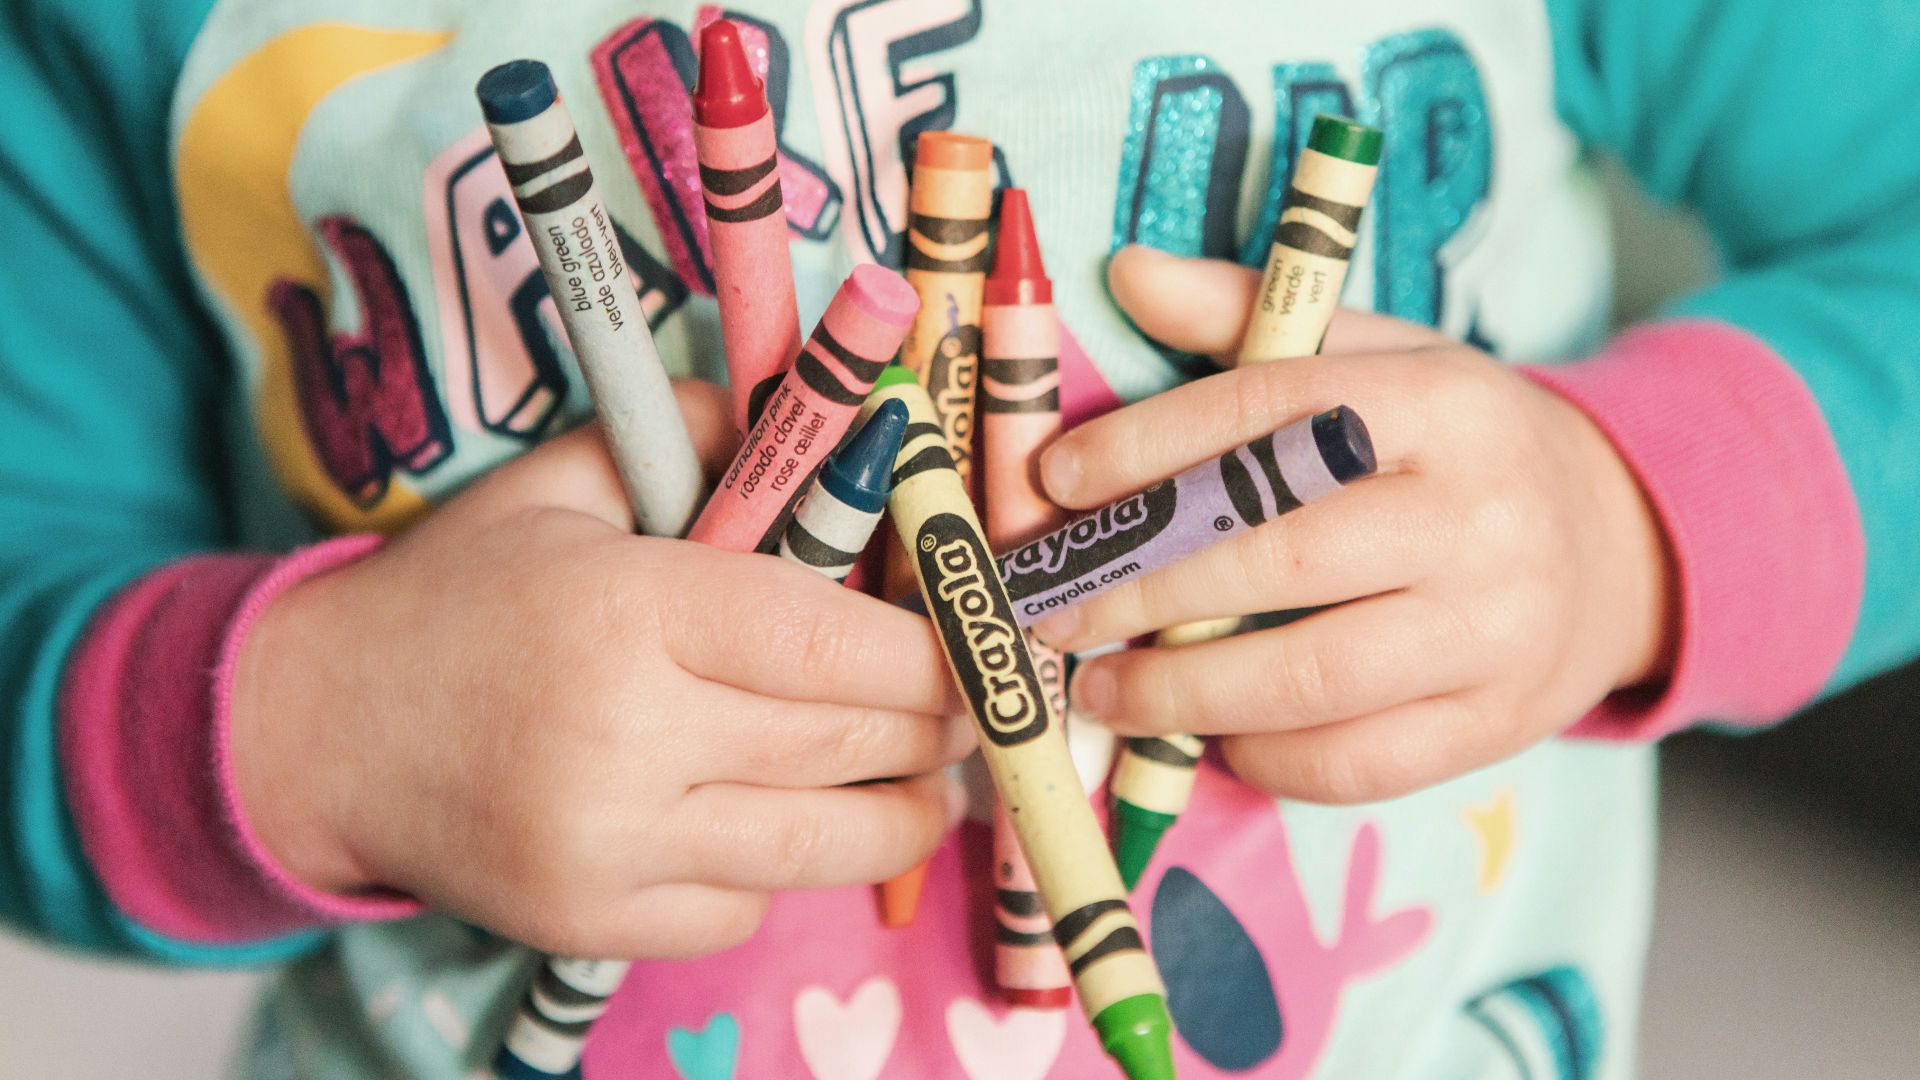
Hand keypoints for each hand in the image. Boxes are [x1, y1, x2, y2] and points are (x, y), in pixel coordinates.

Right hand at [231, 380, 969, 958]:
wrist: (322, 729)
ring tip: (931, 783)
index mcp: (630, 608)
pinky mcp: (596, 924)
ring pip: (824, 845)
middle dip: (940, 727)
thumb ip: (695, 433)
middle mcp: (626, 736)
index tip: (980, 644)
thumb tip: (826, 414)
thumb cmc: (460, 595)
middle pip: (850, 742)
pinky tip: (787, 823)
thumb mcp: (563, 484)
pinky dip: (787, 869)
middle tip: (977, 708)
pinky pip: (747, 907)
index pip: (837, 639)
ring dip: (904, 813)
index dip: (936, 649)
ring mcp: (611, 846)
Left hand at [1034, 247, 1675, 803]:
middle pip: (1278, 558)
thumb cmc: (1458, 446)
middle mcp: (1478, 518)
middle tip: (1054, 609)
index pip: (1272, 414)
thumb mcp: (1380, 359)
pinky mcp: (1496, 723)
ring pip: (1309, 677)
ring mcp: (1495, 631)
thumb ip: (1253, 320)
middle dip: (1142, 589)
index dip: (1149, 448)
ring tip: (1100, 689)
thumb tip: (1126, 272)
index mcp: (1443, 405)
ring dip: (1180, 692)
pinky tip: (1206, 733)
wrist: (1618, 546)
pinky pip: (1355, 761)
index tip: (1056, 482)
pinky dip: (1262, 755)